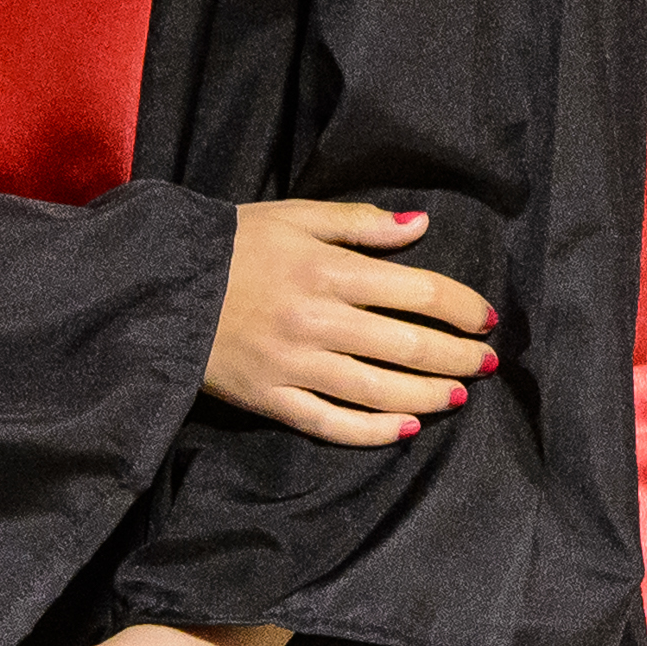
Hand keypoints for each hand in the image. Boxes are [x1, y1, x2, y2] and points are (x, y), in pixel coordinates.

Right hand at [207, 200, 497, 445]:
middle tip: (486, 363)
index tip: (486, 319)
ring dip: (428, 395)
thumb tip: (421, 223)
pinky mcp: (270, 399)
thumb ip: (362, 222)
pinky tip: (404, 428)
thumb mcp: (297, 215)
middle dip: (457, 356)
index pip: (419, 291)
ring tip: (458, 395)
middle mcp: (319, 321)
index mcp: (330, 271)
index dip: (462, 307)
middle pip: (408, 345)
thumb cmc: (233, 244)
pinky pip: (330, 423)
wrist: (160, 286)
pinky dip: (372, 431)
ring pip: (378, 390)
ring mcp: (294, 365)